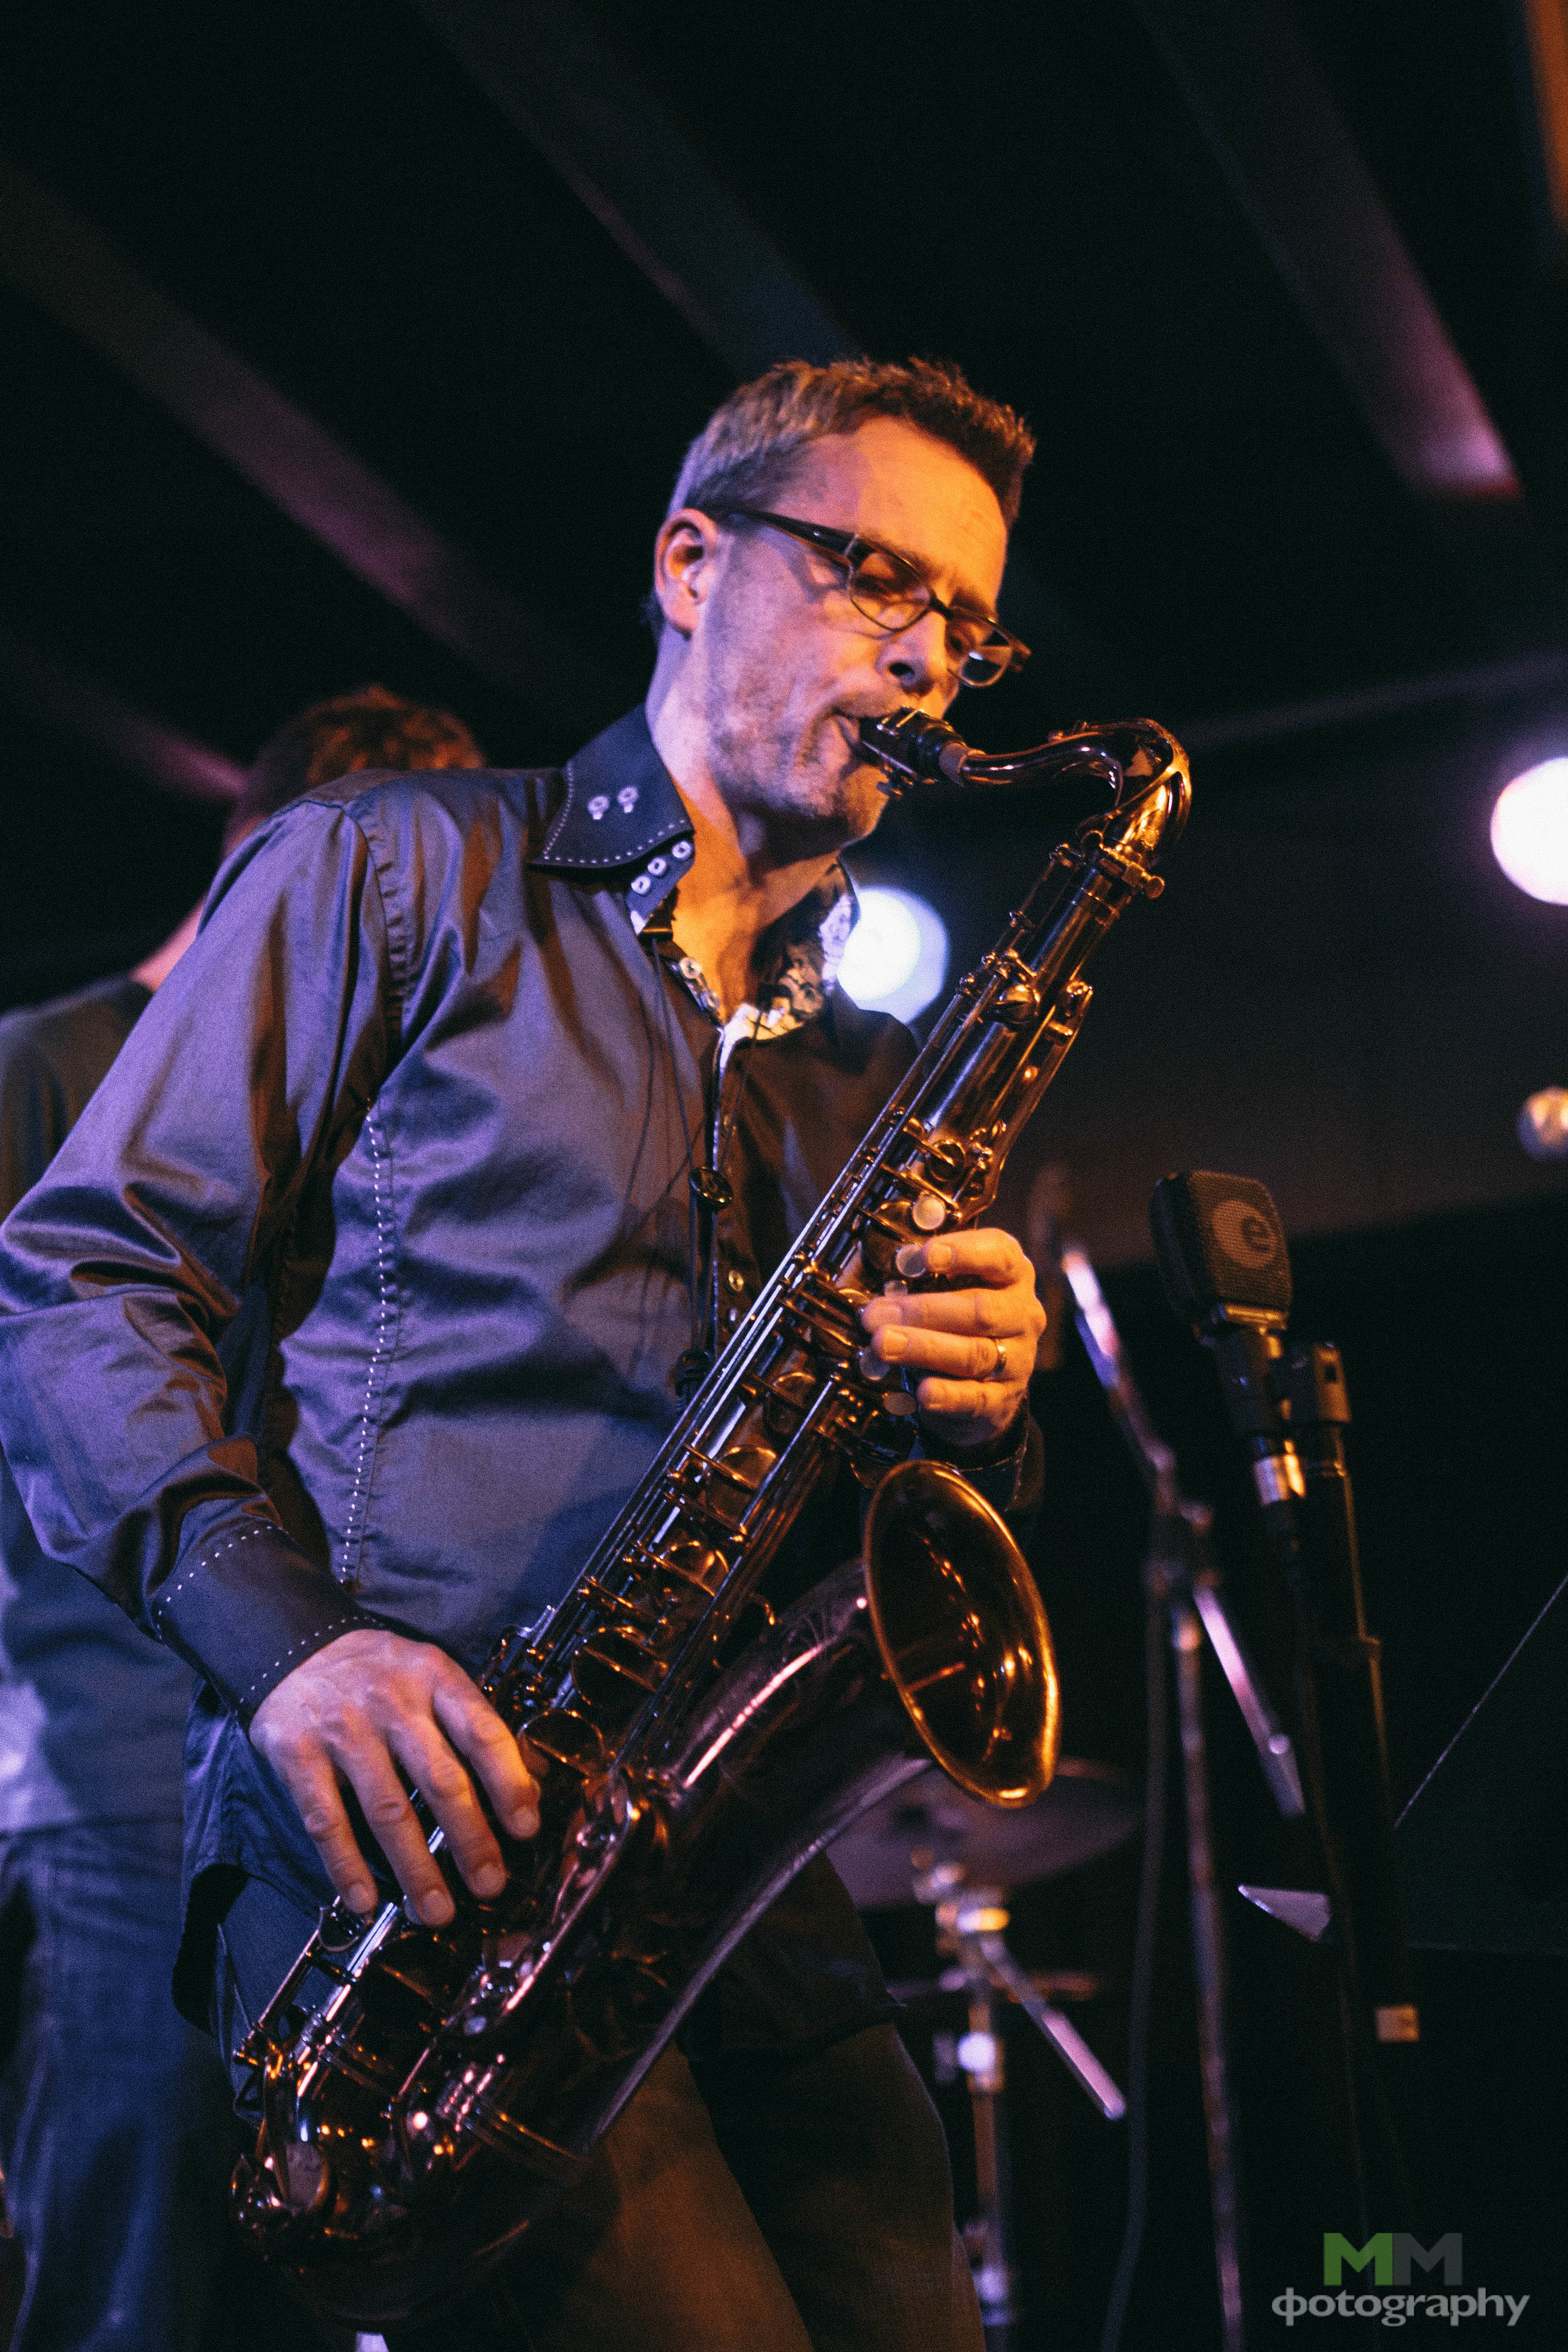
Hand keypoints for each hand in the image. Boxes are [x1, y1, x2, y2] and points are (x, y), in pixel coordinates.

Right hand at [249, 1628, 540, 1924]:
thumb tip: (526, 1786)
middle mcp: (393, 1702)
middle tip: (489, 1886)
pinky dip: (346, 1866)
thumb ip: (470, 1723)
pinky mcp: (299, 1755)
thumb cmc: (379, 1672)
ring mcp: (344, 1730)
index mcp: (435, 1678)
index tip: (526, 1829)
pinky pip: (327, 1820)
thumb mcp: (431, 1675)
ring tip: (437, 1910)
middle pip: (441, 1779)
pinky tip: (365, 1900)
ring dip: (416, 1868)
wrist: (294, 1645)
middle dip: (470, 1840)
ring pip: (388, 1810)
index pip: (482, 1732)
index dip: (509, 1783)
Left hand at [859, 1224, 1044, 1450]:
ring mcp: (1018, 1359)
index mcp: (1012, 1275)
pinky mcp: (1004, 1398)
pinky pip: (976, 1397)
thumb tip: (883, 1280)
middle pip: (981, 1310)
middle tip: (877, 1313)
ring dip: (924, 1348)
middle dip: (924, 1311)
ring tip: (883, 1344)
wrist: (985, 1382)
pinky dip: (948, 1394)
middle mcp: (1022, 1314)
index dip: (964, 1252)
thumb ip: (924, 1278)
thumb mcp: (949, 1289)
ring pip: (975, 1353)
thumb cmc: (958, 1319)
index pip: (1000, 1255)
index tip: (923, 1256)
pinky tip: (923, 1392)